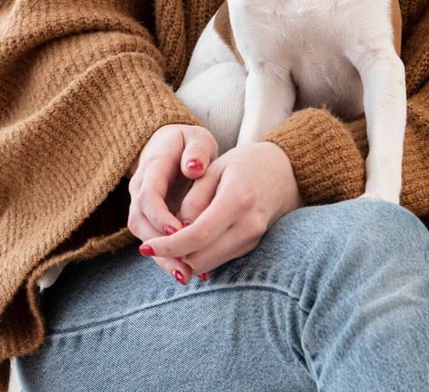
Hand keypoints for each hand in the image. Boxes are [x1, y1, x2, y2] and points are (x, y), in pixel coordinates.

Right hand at [127, 124, 218, 283]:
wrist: (167, 145)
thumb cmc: (188, 143)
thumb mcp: (196, 137)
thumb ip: (196, 150)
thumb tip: (193, 168)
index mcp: (152, 166)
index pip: (148, 194)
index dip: (160, 215)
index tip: (179, 231)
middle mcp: (139, 187)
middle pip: (140, 220)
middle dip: (160, 247)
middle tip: (183, 268)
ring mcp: (140, 203)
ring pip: (143, 234)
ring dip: (162, 257)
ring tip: (185, 276)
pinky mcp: (147, 217)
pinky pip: (152, 239)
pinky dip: (166, 256)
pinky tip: (185, 271)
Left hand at [139, 140, 304, 280]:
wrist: (284, 172)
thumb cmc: (243, 165)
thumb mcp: (214, 170)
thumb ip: (194, 200)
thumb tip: (177, 230)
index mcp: (237, 200)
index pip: (198, 234)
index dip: (168, 245)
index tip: (145, 247)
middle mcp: (249, 225)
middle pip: (203, 257)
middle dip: (174, 256)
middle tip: (150, 247)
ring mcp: (254, 239)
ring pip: (211, 263)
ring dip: (186, 258)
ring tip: (166, 242)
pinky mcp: (253, 246)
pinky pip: (220, 259)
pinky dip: (200, 255)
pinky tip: (187, 242)